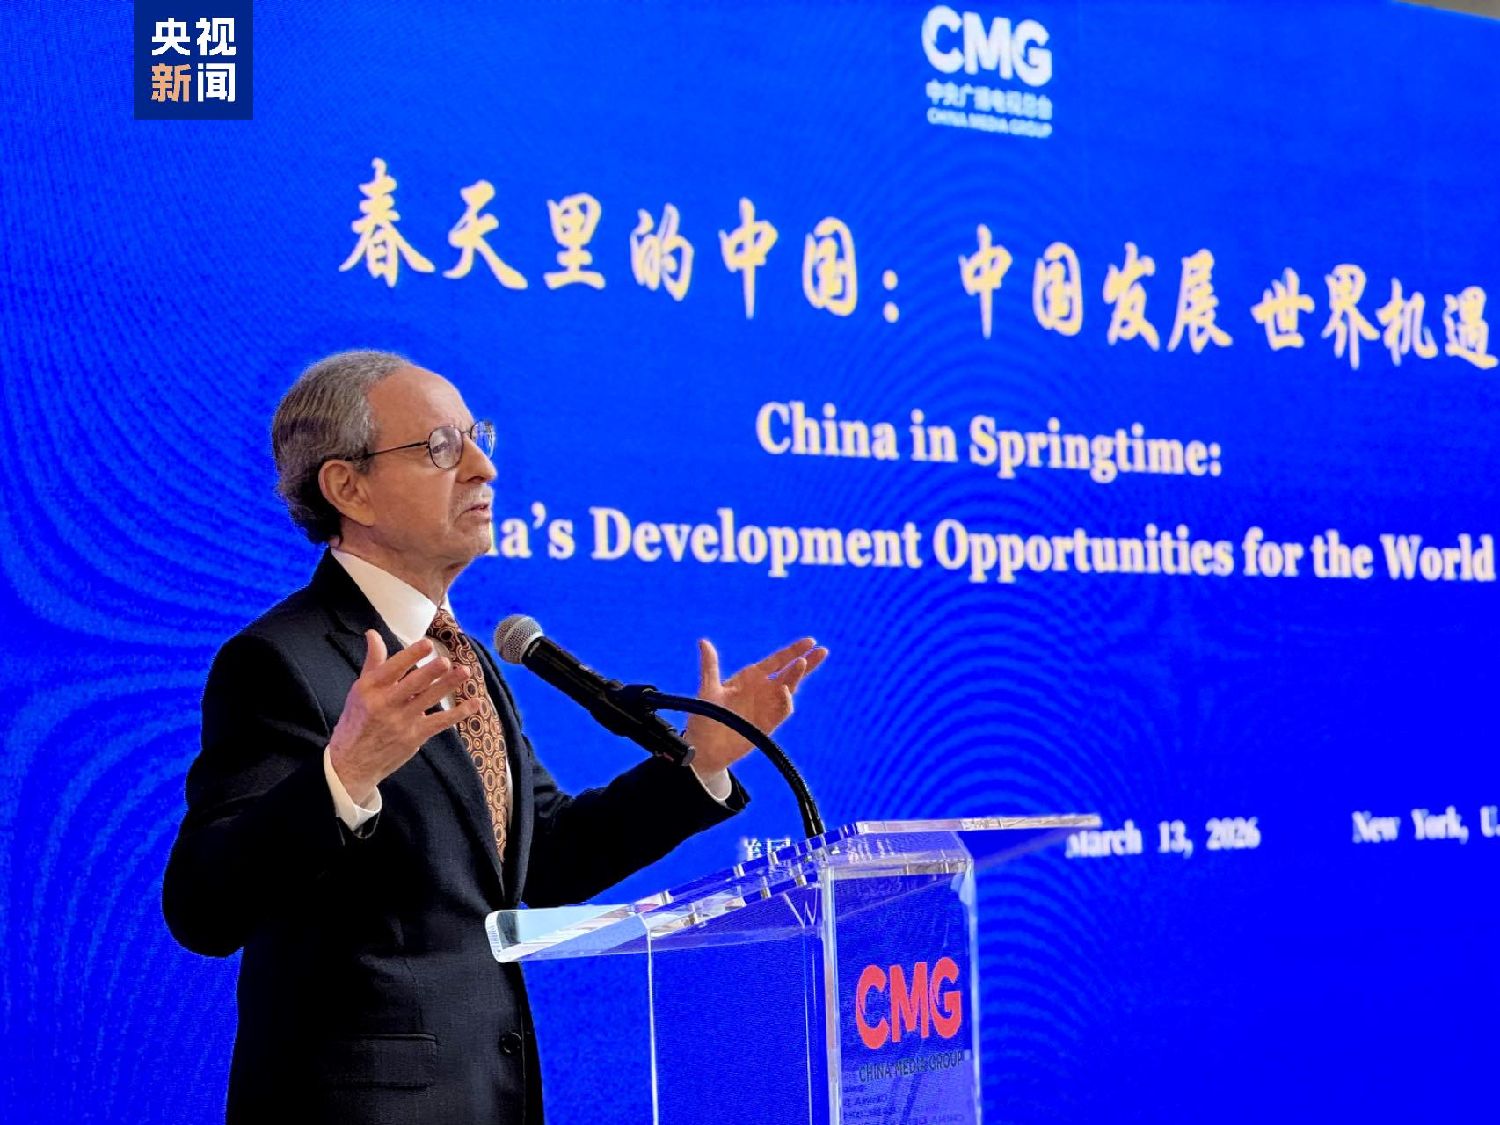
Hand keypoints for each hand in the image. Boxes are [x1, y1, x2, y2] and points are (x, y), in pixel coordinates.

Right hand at [327, 630, 482, 804]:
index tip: (427, 644)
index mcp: (369, 689)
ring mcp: (401, 722)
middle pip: (412, 685)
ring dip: (447, 685)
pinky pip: (439, 722)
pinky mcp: (414, 737)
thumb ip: (373, 661)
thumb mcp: (360, 689)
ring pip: (428, 700)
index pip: (392, 668)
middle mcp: (385, 704)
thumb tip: (373, 633)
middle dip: (430, 673)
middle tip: (446, 661)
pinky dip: (458, 714)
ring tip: (464, 672)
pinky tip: (475, 703)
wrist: (352, 762)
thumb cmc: (357, 720)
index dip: (410, 656)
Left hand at [684, 637, 827, 775]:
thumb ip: (710, 665)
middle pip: (790, 673)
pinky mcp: (769, 725)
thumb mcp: (708, 689)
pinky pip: (782, 711)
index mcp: (750, 678)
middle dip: (806, 662)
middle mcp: (762, 690)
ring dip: (796, 677)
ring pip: (789, 689)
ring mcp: (767, 707)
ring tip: (802, 664)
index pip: (777, 660)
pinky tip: (785, 691)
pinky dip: (785, 701)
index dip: (793, 651)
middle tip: (822, 651)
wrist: (705, 750)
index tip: (810, 641)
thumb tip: (703, 641)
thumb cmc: (705, 717)